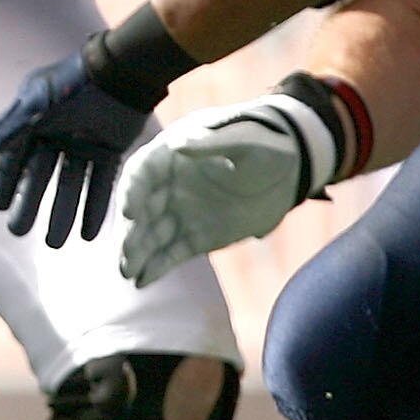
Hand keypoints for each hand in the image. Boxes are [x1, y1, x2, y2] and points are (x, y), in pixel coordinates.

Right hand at [0, 43, 155, 247]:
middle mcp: (57, 136)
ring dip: (62, 214)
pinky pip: (99, 184)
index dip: (6, 183)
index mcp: (34, 123)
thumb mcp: (33, 106)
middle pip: (40, 177)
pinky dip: (94, 209)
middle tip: (18, 232)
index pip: (16, 159)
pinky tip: (88, 235)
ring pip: (70, 186)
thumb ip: (5, 132)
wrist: (121, 72)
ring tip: (54, 244)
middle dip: (30, 205)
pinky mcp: (110, 151)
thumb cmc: (71, 83)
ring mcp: (84, 144)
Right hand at [117, 84, 348, 282]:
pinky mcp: (196, 237)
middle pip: (142, 210)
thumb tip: (178, 146)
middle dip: (132, 232)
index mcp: (172, 156)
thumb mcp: (243, 138)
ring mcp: (181, 213)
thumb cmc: (265, 144)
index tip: (131, 213)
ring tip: (127, 273)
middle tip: (126, 254)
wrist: (292, 168)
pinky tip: (141, 281)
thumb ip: (211, 144)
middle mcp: (169, 186)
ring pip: (152, 236)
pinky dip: (157, 268)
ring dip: (138, 254)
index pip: (141, 174)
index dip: (132, 192)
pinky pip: (171, 254)